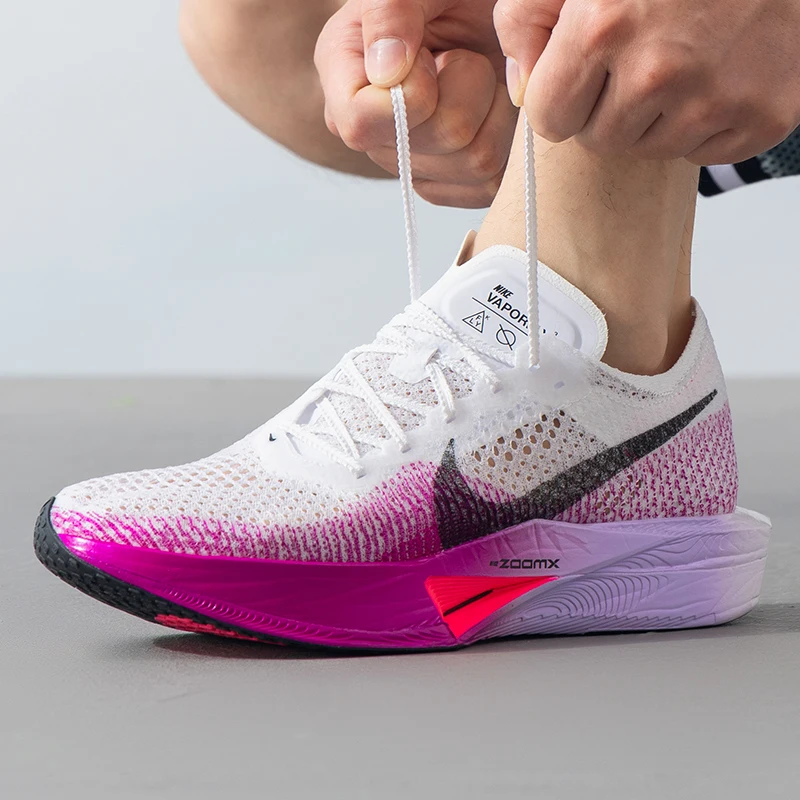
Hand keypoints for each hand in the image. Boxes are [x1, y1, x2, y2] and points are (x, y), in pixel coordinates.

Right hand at [314, 0, 517, 206]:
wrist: (482, 11)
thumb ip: (391, 12)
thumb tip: (387, 74)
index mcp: (344, 86)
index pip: (360, 125)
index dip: (409, 95)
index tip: (427, 55)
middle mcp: (377, 138)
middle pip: (434, 142)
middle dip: (465, 88)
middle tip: (459, 56)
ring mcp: (418, 169)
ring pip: (473, 161)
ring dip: (492, 107)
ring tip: (478, 76)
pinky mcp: (459, 185)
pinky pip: (493, 181)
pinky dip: (508, 137)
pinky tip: (493, 107)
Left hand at [495, 0, 799, 163]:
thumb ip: (526, 19)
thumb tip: (522, 89)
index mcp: (604, 24)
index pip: (548, 117)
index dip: (561, 98)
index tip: (582, 74)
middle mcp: (657, 70)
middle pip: (597, 139)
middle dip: (608, 107)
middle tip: (640, 57)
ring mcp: (714, 98)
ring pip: (648, 150)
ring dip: (655, 118)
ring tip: (682, 62)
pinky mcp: (761, 116)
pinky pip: (702, 153)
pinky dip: (704, 124)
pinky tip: (717, 75)